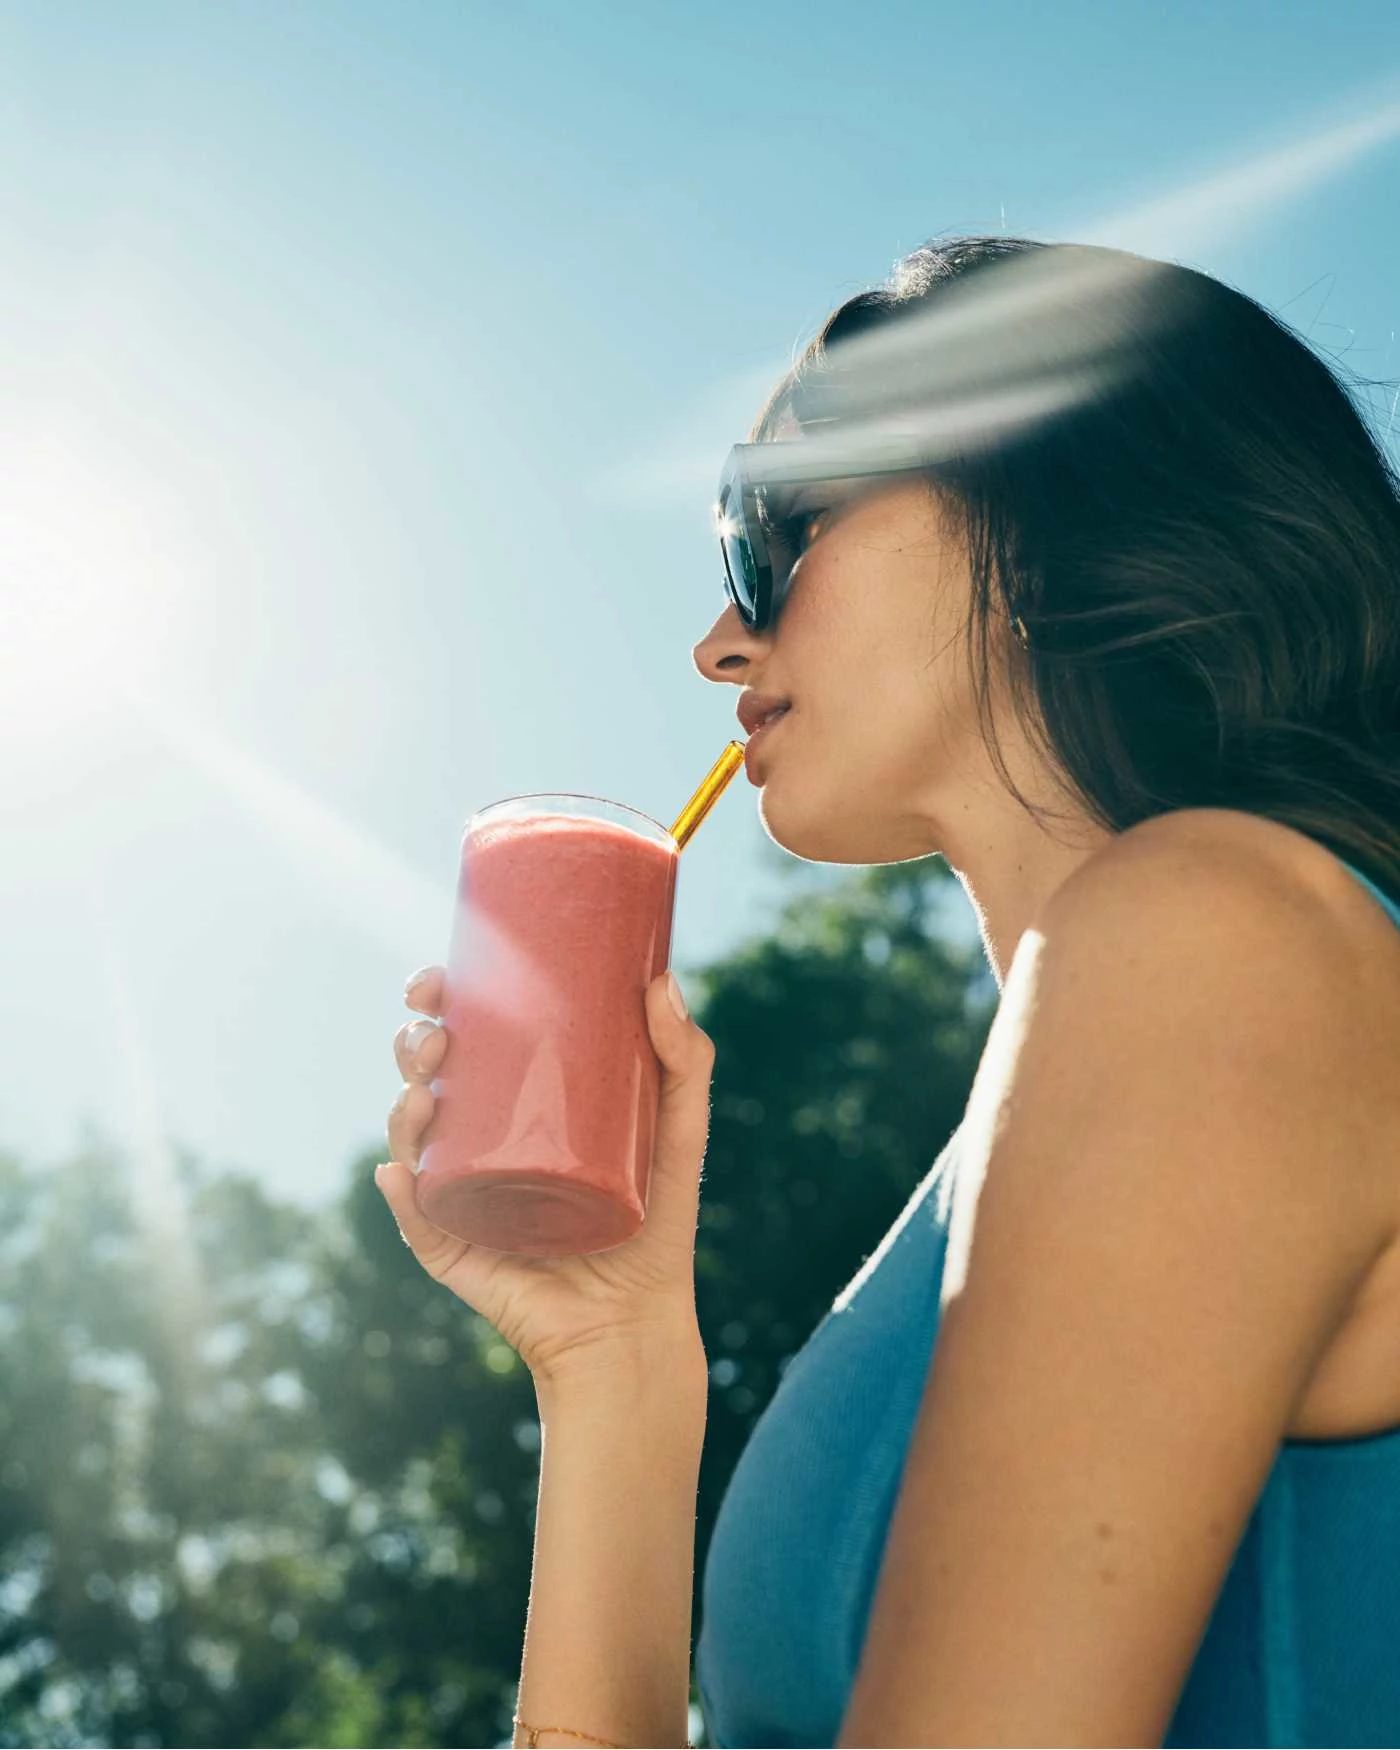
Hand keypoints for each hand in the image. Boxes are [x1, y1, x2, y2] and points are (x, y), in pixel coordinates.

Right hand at [378, 966, 713, 1388]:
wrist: (640, 1318)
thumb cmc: (659, 1220)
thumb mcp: (679, 1130)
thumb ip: (686, 1060)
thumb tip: (663, 981)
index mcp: (521, 1103)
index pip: (468, 1039)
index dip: (441, 1002)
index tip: (435, 979)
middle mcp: (481, 1142)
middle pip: (427, 1078)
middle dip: (413, 1045)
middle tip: (434, 1038)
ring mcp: (463, 1194)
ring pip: (410, 1137)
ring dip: (403, 1107)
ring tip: (427, 1095)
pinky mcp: (455, 1248)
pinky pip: (416, 1217)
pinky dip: (401, 1192)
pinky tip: (401, 1170)